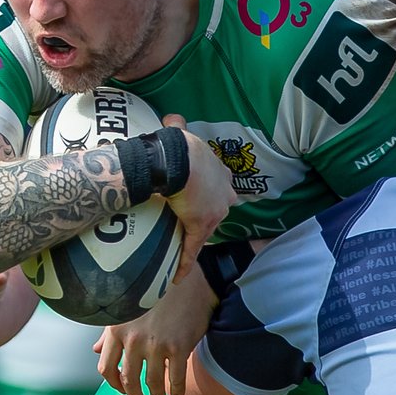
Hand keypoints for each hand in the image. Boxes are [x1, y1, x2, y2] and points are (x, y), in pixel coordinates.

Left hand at [96, 264, 217, 394]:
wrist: (189, 281)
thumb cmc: (158, 294)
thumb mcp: (128, 309)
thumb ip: (111, 331)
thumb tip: (96, 350)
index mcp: (117, 329)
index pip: (106, 367)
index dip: (113, 384)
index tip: (122, 389)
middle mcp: (133, 339)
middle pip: (128, 380)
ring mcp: (156, 344)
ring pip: (152, 383)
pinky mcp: (179, 347)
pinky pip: (175, 379)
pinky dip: (175, 391)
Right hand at [162, 114, 238, 261]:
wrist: (177, 161)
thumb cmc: (179, 146)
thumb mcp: (181, 132)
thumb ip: (178, 126)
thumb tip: (171, 118)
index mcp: (220, 173)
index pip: (221, 187)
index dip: (212, 193)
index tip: (202, 196)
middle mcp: (224, 194)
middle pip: (219, 209)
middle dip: (209, 216)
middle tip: (190, 221)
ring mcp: (214, 213)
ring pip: (206, 231)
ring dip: (195, 240)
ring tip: (182, 249)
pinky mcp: (200, 227)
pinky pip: (192, 249)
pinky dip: (185, 262)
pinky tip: (178, 276)